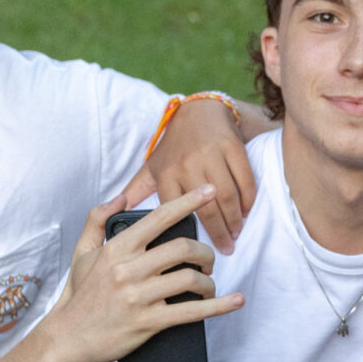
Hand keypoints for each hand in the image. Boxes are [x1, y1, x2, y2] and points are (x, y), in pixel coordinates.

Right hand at [34, 186, 244, 361]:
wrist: (68, 339)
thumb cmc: (79, 296)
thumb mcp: (82, 253)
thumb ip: (97, 219)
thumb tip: (121, 197)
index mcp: (117, 249)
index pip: (159, 218)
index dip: (188, 202)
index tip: (208, 191)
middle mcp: (128, 269)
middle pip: (183, 248)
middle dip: (204, 252)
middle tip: (207, 261)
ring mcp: (139, 297)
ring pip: (190, 278)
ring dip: (209, 281)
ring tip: (207, 284)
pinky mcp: (148, 323)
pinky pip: (191, 312)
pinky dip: (218, 306)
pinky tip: (234, 301)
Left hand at [123, 99, 257, 252]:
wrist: (199, 111)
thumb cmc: (174, 146)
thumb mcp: (151, 167)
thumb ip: (135, 192)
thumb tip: (114, 215)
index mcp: (166, 174)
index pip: (177, 211)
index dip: (188, 234)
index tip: (198, 250)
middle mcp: (187, 164)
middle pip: (206, 209)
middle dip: (219, 233)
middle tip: (227, 249)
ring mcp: (211, 154)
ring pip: (227, 197)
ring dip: (235, 220)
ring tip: (236, 233)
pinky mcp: (231, 146)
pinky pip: (244, 179)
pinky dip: (248, 199)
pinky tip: (246, 211)